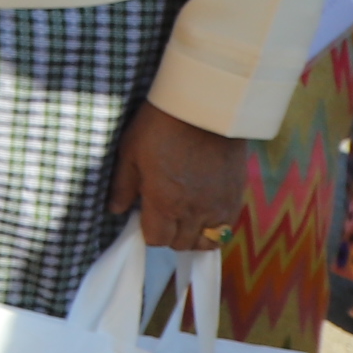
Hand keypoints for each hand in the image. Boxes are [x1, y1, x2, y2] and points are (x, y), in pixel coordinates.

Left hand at [107, 100, 248, 249]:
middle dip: (169, 235)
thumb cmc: (160, 127)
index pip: (156, 240)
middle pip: (182, 244)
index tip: (144, 217)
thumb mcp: (130, 153)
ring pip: (208, 241)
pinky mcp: (237, 195)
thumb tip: (115, 210)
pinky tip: (204, 210)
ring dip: (194, 235)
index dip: (148, 233)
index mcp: (165, 203)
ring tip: (184, 217)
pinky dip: (216, 225)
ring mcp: (219, 205)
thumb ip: (123, 186)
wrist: (205, 108)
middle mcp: (194, 211)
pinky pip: (228, 225)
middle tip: (162, 215)